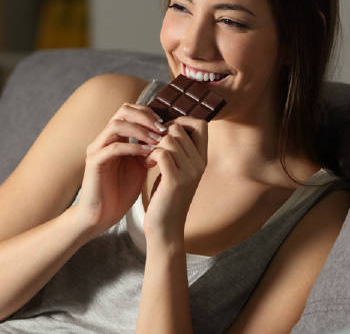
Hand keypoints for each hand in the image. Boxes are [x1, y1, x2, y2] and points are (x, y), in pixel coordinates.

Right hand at [77, 103, 166, 236]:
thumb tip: (167, 138)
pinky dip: (133, 147)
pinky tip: (147, 154)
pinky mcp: (94, 162)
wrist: (102, 215)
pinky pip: (113, 147)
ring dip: (140, 130)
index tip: (166, 125)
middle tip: (163, 128)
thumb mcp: (140, 166)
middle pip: (123, 111)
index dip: (149, 114)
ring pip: (117, 125)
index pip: (130, 111)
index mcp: (115, 137)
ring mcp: (97, 149)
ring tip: (157, 140)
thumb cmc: (121, 191)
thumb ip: (149, 150)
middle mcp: (104, 138)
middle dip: (145, 117)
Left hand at [143, 116, 207, 243]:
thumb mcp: (178, 170)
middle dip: (160, 133)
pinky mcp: (175, 180)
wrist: (166, 228)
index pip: (201, 123)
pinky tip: (147, 164)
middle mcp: (200, 163)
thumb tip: (169, 125)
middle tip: (152, 147)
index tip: (166, 131)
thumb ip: (179, 150)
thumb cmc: (167, 196)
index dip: (182, 120)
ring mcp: (189, 171)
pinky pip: (161, 152)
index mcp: (203, 158)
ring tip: (148, 158)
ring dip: (153, 144)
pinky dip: (149, 154)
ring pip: (168, 138)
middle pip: (179, 128)